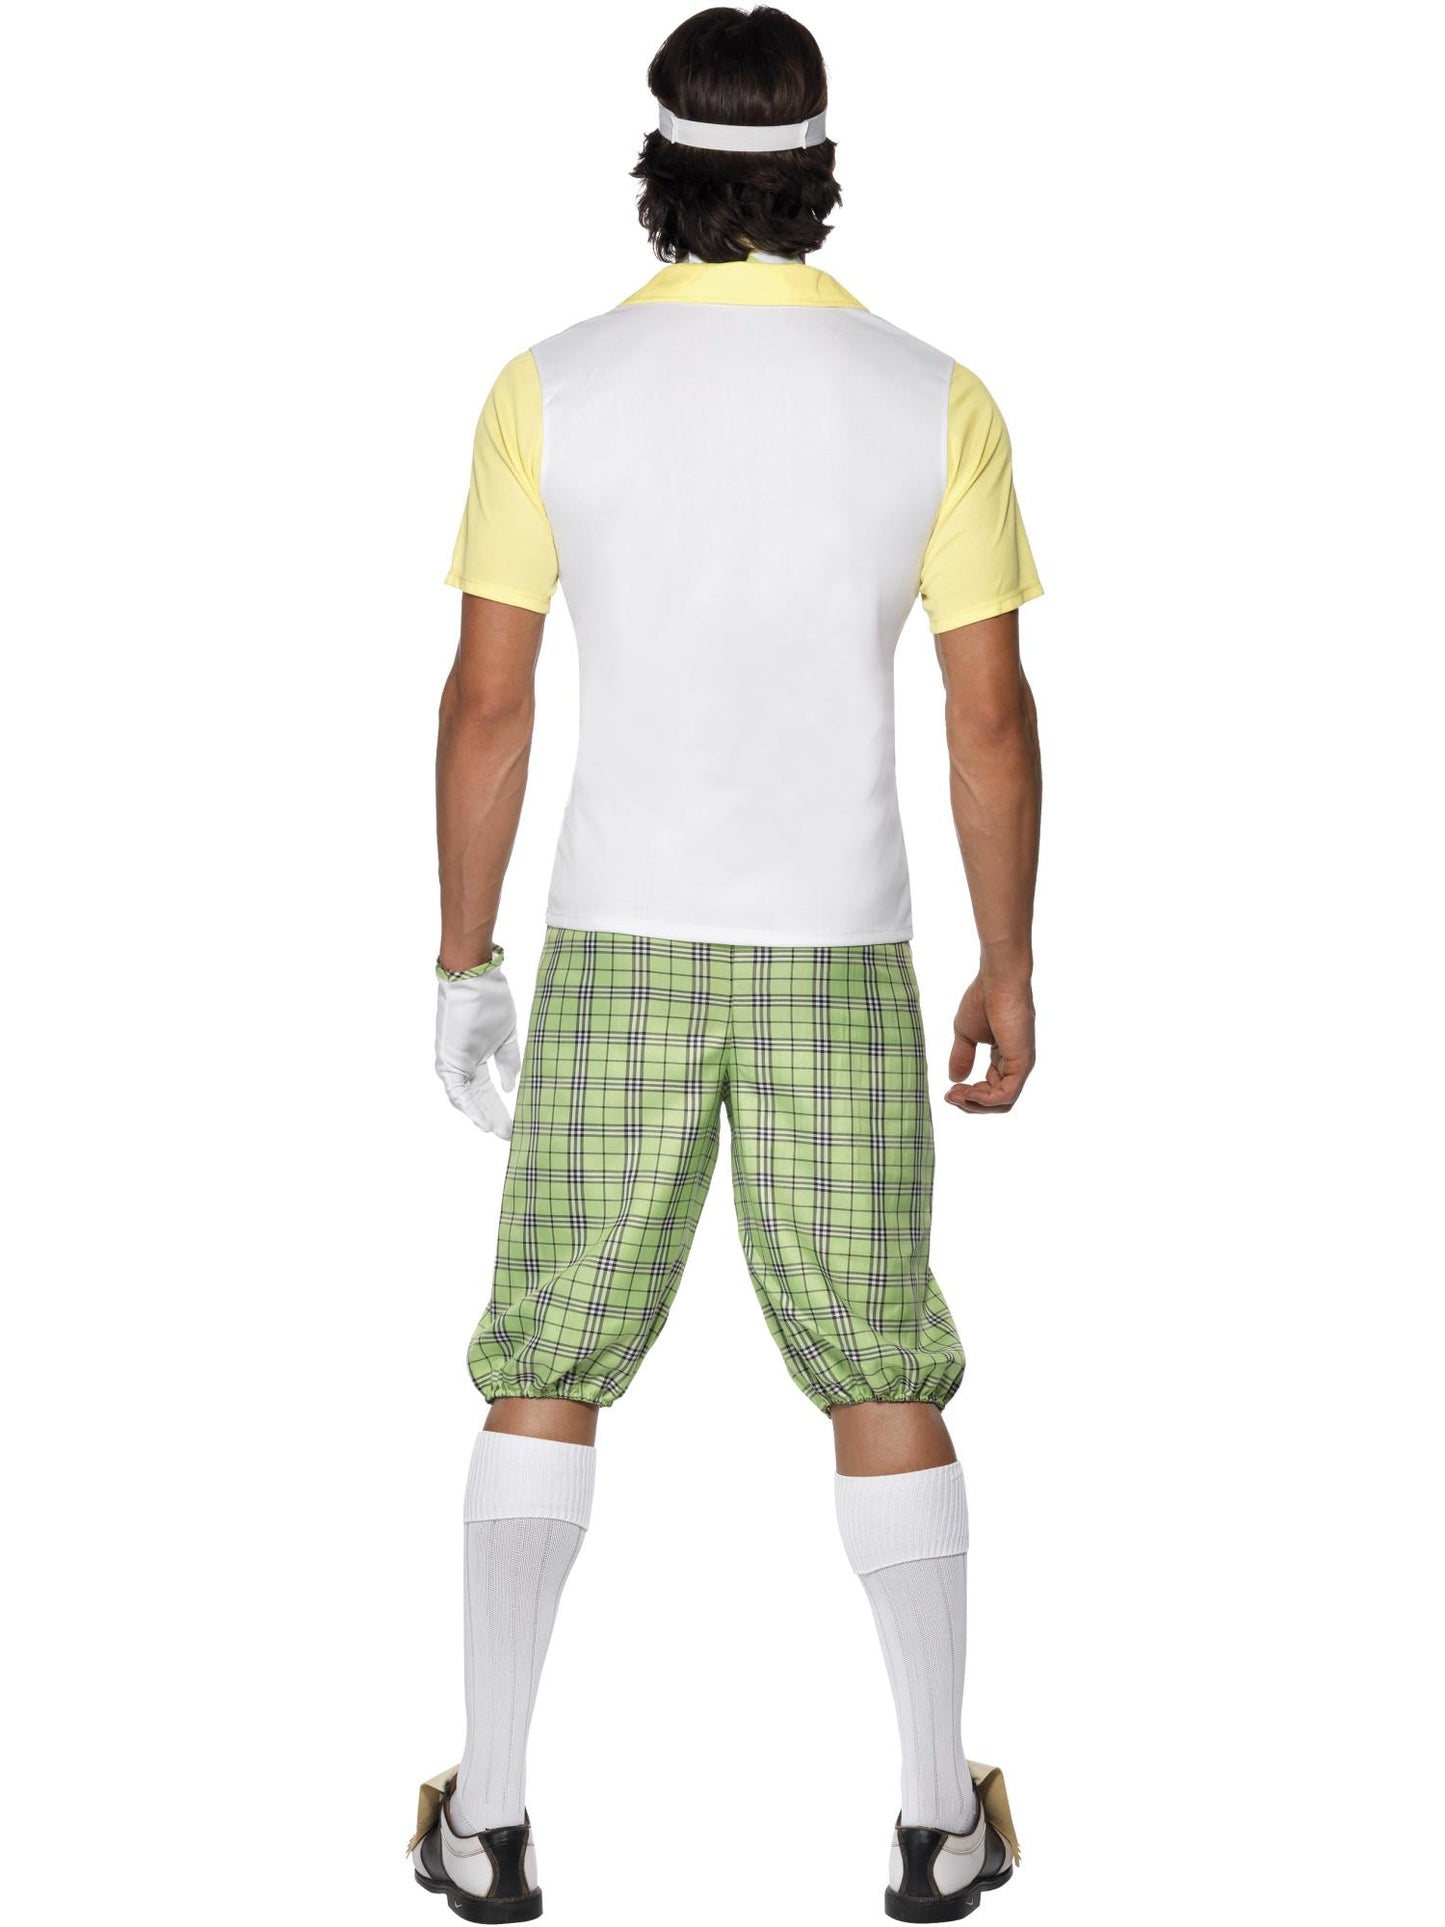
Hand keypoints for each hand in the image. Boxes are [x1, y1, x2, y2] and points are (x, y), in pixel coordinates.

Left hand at [434, 969, 521, 1139]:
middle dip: (494, 1117)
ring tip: (499, 1132)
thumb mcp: (506, 1037)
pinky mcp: (448, 1060)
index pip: (488, 1091)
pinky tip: (482, 1121)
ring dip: (482, 1116)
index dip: (501, 1108)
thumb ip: (508, 1063)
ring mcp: (453, 1063)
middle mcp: (462, 1064)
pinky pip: (457, 1090)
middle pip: (479, 1098)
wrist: (476, 979)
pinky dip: (470, 1107)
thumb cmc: (490, 1001)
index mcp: (476, 1058)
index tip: (515, 1124)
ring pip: (466, 1098)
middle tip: (509, 1135)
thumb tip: (510, 1088)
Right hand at [947, 974, 1035, 1113]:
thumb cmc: (983, 999)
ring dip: (975, 1104)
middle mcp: (1015, 1064)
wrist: (997, 981)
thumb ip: (962, 1056)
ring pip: (1002, 1103)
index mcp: (1004, 1057)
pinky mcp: (1021, 1063)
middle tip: (950, 1096)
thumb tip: (954, 1078)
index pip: (991, 1089)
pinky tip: (968, 1091)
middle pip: (997, 1101)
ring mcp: (1021, 1065)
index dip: (969, 1095)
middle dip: (971, 1104)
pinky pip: (1005, 1094)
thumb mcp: (965, 1034)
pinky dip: (984, 1099)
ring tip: (955, 1095)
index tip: (948, 1091)